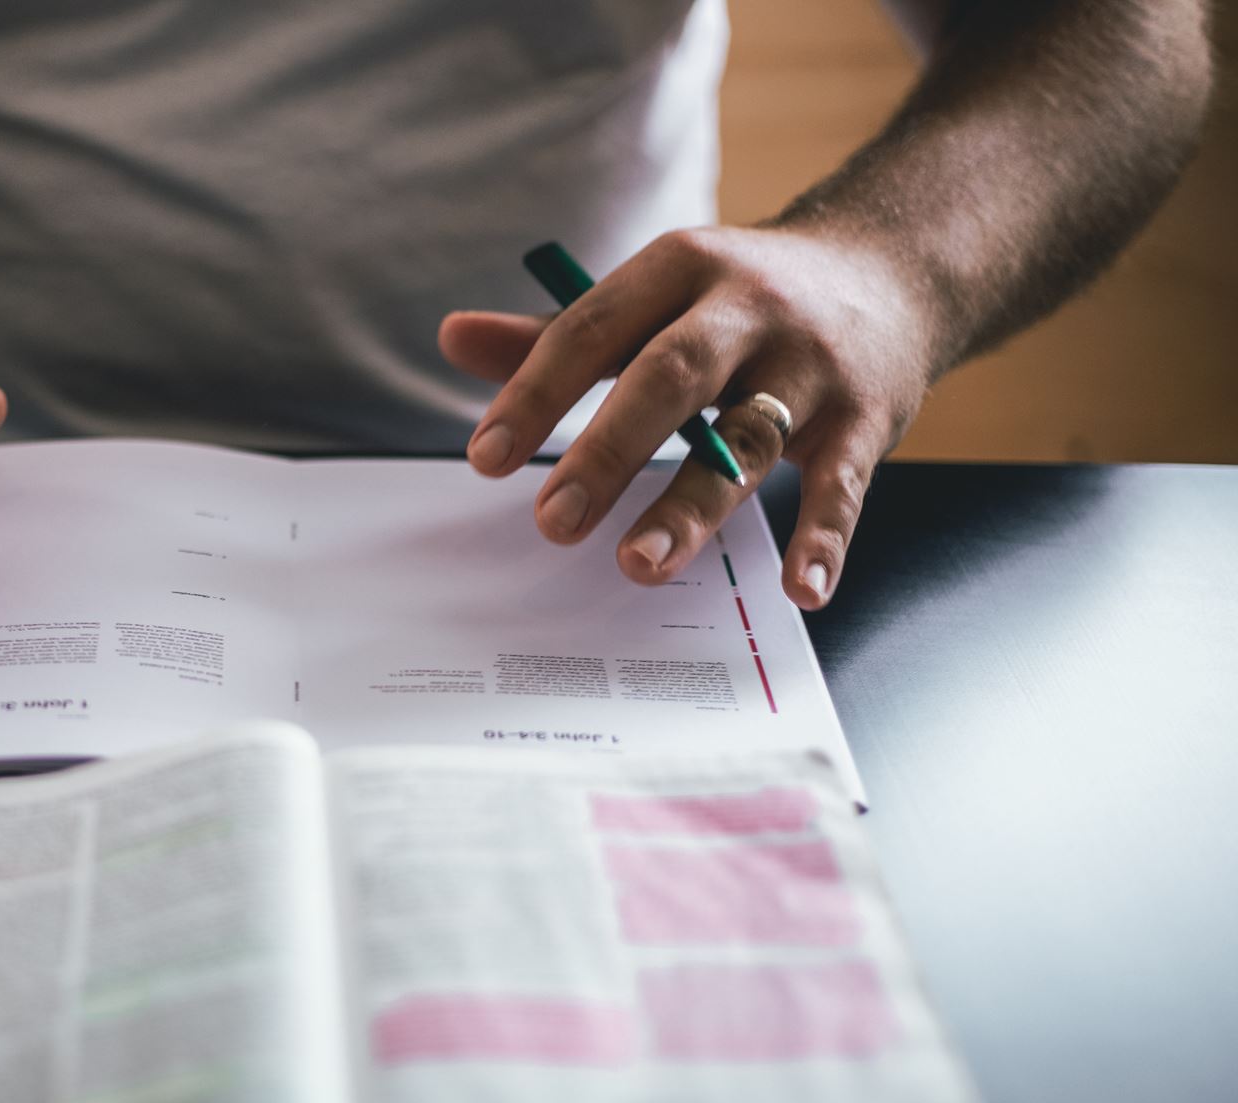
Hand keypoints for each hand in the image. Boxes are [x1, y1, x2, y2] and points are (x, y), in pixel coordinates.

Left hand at [439, 226, 932, 608]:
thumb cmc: (743, 300)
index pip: (592, 329)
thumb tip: (452, 337)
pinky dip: (825, 539)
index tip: (481, 458)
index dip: (535, 392)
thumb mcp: (658, 297)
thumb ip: (559, 332)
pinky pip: (843, 485)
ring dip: (692, 506)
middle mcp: (747, 309)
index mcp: (680, 269)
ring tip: (638, 564)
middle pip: (669, 377)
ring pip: (748, 440)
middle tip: (551, 521)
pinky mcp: (865, 418)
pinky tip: (800, 588)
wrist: (895, 269)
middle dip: (607, 451)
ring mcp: (811, 365)